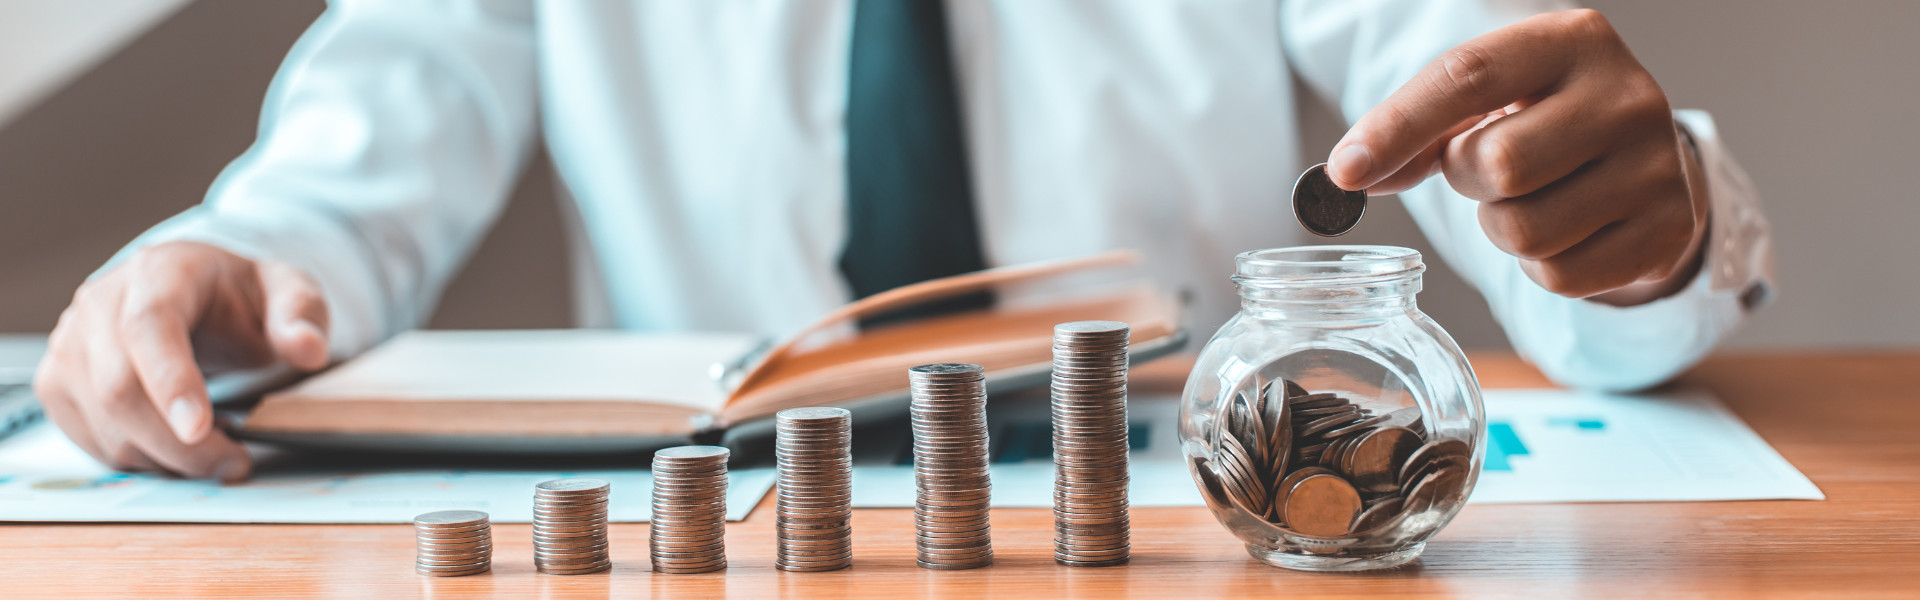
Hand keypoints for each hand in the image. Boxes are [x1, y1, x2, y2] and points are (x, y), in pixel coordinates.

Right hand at [33, 241, 330, 480]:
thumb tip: (308, 349)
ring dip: (164, 458)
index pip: (150, 327)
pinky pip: (92, 440)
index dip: (171, 381)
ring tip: (216, 454)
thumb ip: (302, 315)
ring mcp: (69, 344)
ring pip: (104, 424)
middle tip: (233, 463)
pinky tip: (179, 450)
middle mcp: (99, 303)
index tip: (200, 429)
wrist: (194, 297)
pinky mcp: (58, 383)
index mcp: (158, 272)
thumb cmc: (240, 297)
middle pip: (120, 388)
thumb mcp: (288, 292)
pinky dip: (140, 460)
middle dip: (179, 444)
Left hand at [1326, 9, 1708, 303]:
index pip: (1469, 76)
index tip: (1345, 171)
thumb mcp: (1488, 100)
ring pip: (1524, 231)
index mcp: (1574, 41)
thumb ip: (1416, 129)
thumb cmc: (1544, 122)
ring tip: (1529, 199)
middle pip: (1498, 164)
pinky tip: (1563, 231)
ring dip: (1501, 227)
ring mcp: (1656, 167)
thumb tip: (1350, 174)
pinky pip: (1559, 276)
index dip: (1398, 126)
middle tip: (1486, 170)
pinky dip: (1539, 266)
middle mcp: (1627, 97)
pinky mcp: (1666, 230)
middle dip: (1468, 179)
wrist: (1642, 162)